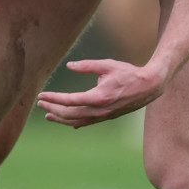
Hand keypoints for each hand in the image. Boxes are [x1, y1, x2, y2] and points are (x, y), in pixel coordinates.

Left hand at [37, 59, 165, 128]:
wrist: (148, 87)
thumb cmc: (127, 73)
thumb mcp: (107, 65)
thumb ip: (86, 65)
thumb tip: (69, 65)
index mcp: (98, 97)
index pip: (70, 100)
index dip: (54, 99)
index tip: (42, 96)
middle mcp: (99, 110)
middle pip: (70, 114)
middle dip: (53, 109)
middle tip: (40, 104)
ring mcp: (103, 116)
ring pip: (77, 121)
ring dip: (61, 119)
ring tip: (48, 115)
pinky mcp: (107, 117)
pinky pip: (87, 122)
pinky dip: (74, 122)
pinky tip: (68, 123)